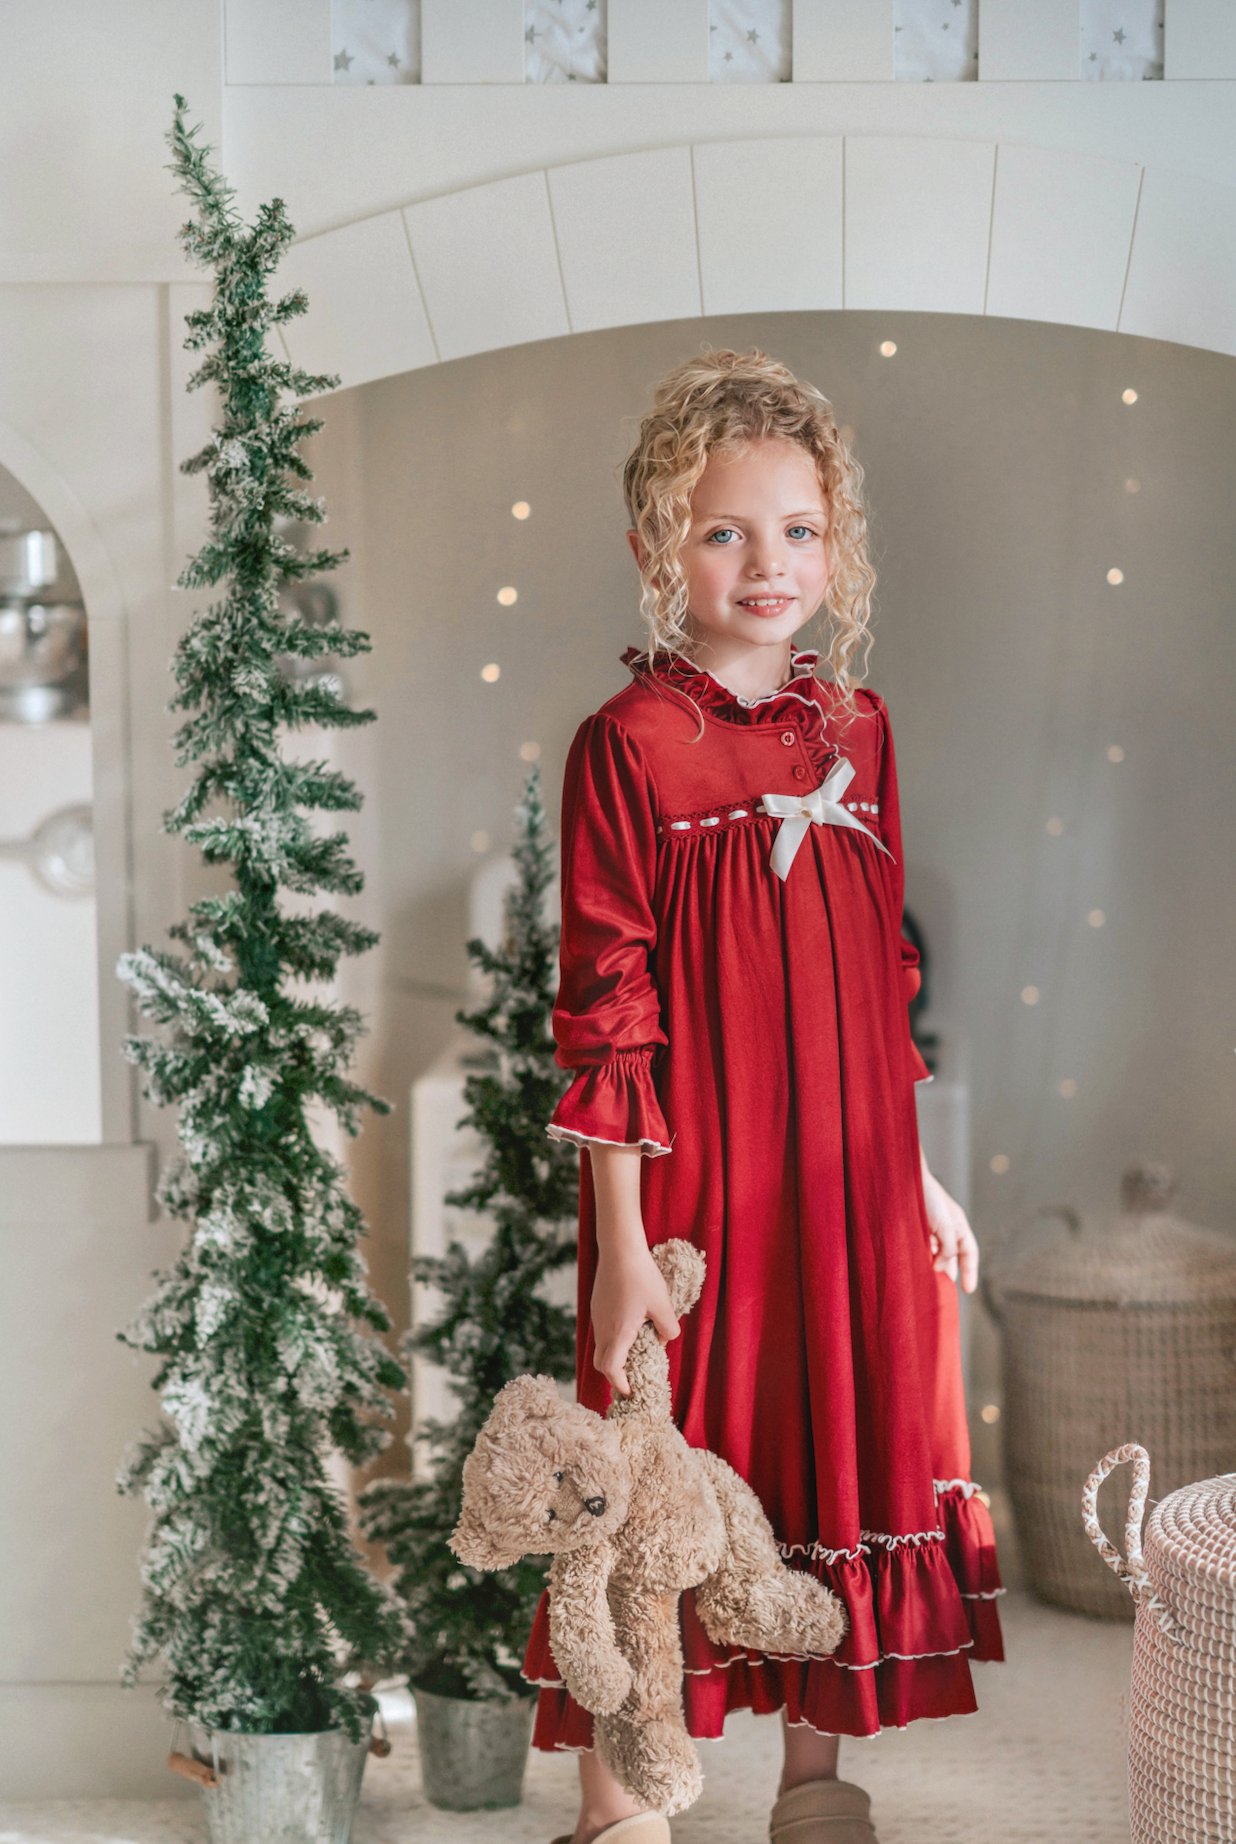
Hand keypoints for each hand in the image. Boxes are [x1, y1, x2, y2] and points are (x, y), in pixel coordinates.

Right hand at [591, 1238, 679, 1397]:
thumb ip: (668, 1329)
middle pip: (601, 1362)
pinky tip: (629, 1323)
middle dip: (615, 1374)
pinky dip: (612, 1337)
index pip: (611, 1370)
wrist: (619, 1248)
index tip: (630, 1391)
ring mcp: (596, 1316)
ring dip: (615, 1353)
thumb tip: (663, 1339)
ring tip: (635, 1348)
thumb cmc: (642, 1276)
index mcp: (618, 1333)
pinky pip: (601, 1329)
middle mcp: (602, 1328)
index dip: (620, 1384)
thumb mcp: (663, 1305)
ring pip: (601, 1345)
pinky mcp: (596, 1305)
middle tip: (631, 1376)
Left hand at [920, 1150, 978, 1293]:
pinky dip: (920, 1260)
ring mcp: (929, 1230)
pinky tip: (914, 1270)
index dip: (970, 1271)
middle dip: (949, 1274)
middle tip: (944, 1294)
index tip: (968, 1290)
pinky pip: (920, 1250)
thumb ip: (949, 1248)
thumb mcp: (945, 1224)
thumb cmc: (927, 1196)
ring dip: (932, 1269)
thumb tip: (942, 1267)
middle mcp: (945, 1229)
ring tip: (928, 1286)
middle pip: (952, 1257)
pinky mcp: (914, 1230)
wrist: (902, 1178)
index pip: (969, 1252)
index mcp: (958, 1225)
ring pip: (934, 1255)